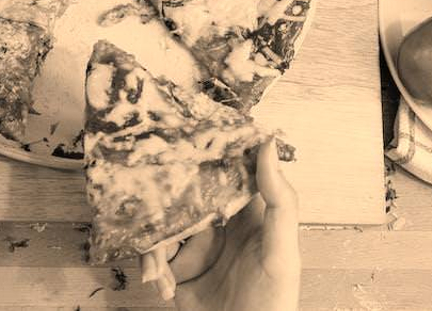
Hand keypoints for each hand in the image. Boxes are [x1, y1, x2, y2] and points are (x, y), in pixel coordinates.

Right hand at [140, 144, 301, 310]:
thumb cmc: (273, 305)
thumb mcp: (281, 251)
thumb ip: (280, 200)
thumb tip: (268, 145)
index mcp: (245, 214)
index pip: (225, 173)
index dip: (207, 155)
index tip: (185, 138)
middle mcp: (218, 226)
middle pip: (184, 195)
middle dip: (164, 198)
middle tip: (150, 196)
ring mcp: (195, 248)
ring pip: (162, 224)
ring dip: (155, 245)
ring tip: (161, 269)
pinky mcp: (176, 270)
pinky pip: (152, 254)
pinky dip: (151, 268)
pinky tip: (164, 285)